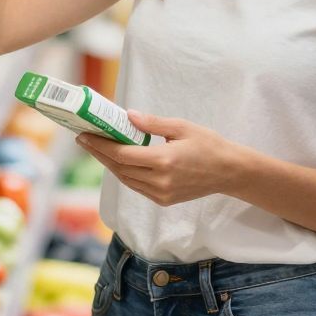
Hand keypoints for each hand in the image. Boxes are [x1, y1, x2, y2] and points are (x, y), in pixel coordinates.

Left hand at [76, 113, 236, 206]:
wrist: (229, 172)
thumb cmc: (208, 145)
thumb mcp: (182, 127)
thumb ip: (153, 123)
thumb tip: (128, 116)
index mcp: (164, 160)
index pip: (122, 154)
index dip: (100, 146)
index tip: (85, 136)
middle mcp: (160, 180)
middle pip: (119, 168)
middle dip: (99, 154)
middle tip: (85, 140)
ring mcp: (161, 193)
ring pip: (126, 180)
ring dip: (110, 165)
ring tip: (98, 149)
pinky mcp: (163, 200)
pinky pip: (137, 187)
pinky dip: (125, 174)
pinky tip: (119, 162)